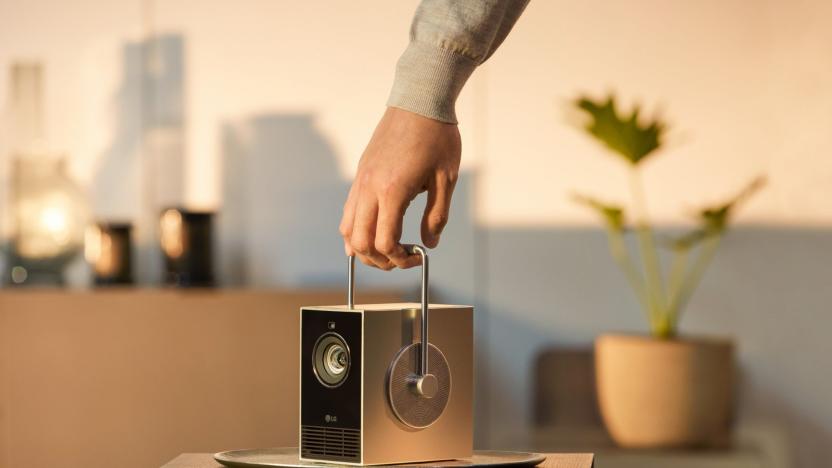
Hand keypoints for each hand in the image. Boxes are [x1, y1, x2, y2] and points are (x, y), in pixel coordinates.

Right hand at [340, 107, 460, 269]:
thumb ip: (436, 216)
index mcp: (392, 191)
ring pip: (347, 229)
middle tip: (401, 259)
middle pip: (360, 242)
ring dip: (364, 248)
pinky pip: (348, 211)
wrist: (419, 100)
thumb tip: (429, 244)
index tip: (418, 256)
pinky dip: (356, 229)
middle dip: (379, 260)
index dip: (400, 260)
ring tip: (387, 250)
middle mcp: (369, 188)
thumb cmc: (437, 137)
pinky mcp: (360, 173)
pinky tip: (373, 232)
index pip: (385, 243)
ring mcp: (361, 180)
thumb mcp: (445, 179)